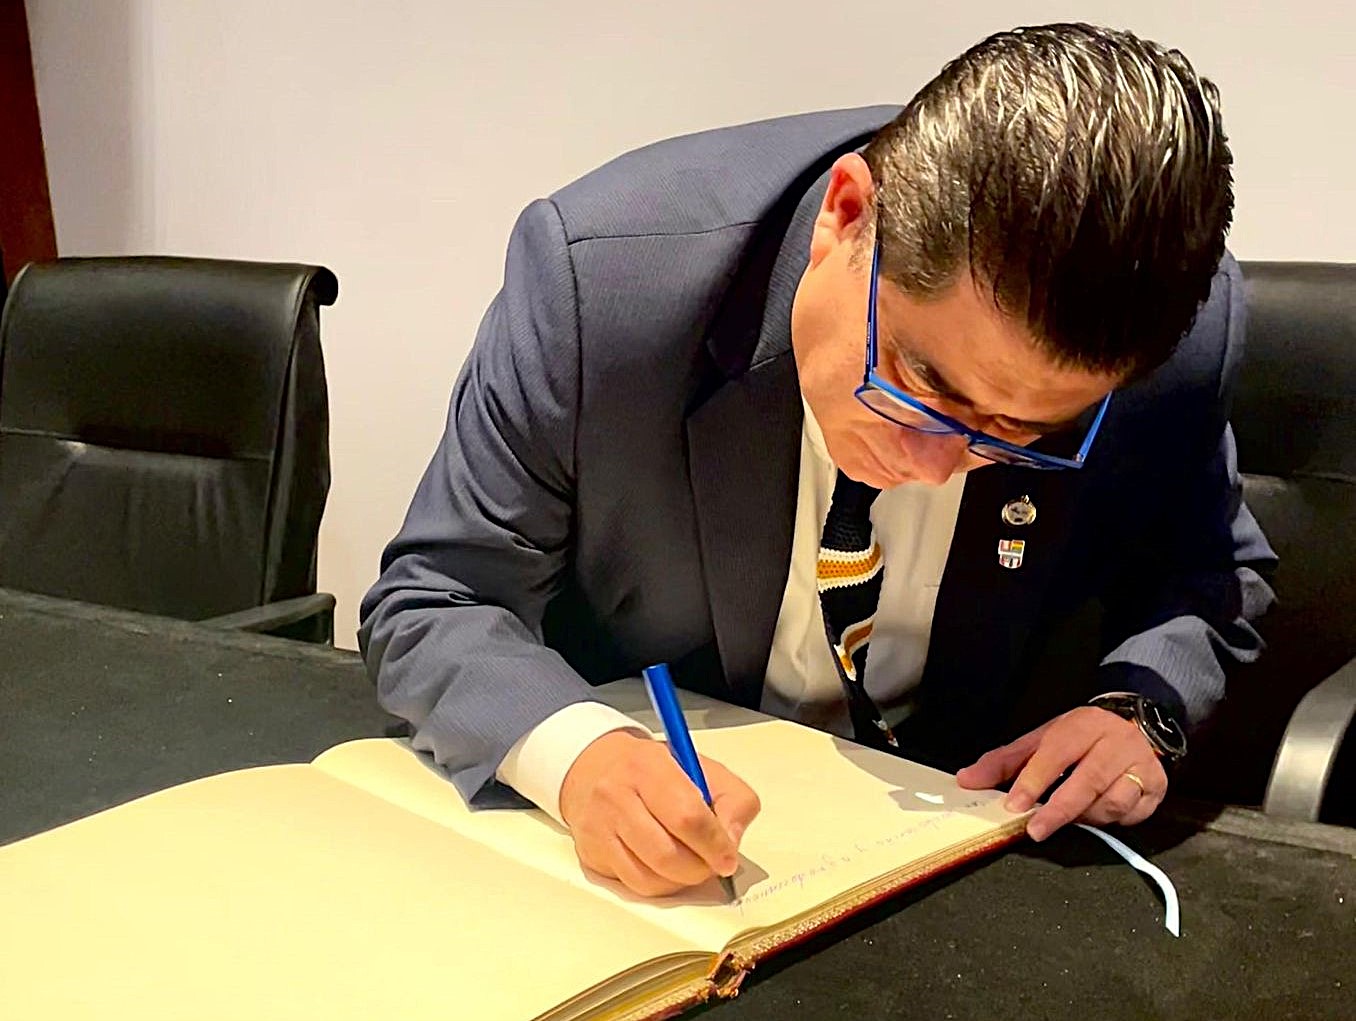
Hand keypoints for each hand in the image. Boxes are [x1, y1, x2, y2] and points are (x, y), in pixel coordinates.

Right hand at [559, 730, 760, 896]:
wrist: (593, 768)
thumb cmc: (652, 771)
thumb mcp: (700, 767)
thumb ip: (732, 799)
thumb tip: (731, 841)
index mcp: (648, 767)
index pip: (687, 816)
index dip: (714, 844)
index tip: (727, 856)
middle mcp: (617, 795)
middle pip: (667, 854)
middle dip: (699, 869)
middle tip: (711, 863)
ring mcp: (599, 827)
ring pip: (650, 878)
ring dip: (680, 881)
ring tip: (690, 864)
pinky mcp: (592, 853)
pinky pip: (633, 886)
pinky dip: (659, 885)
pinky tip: (666, 868)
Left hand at [955, 707, 1166, 840]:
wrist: (1135, 725)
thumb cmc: (1080, 738)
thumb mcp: (1041, 741)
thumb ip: (1004, 762)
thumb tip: (966, 780)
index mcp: (1081, 725)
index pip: (1055, 754)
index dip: (1033, 781)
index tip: (1014, 805)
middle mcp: (1115, 742)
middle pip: (1088, 781)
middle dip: (1059, 810)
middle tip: (1036, 830)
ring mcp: (1140, 764)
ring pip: (1112, 802)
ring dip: (1087, 816)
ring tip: (1071, 815)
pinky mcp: (1157, 786)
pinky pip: (1132, 814)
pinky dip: (1113, 820)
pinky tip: (1099, 812)